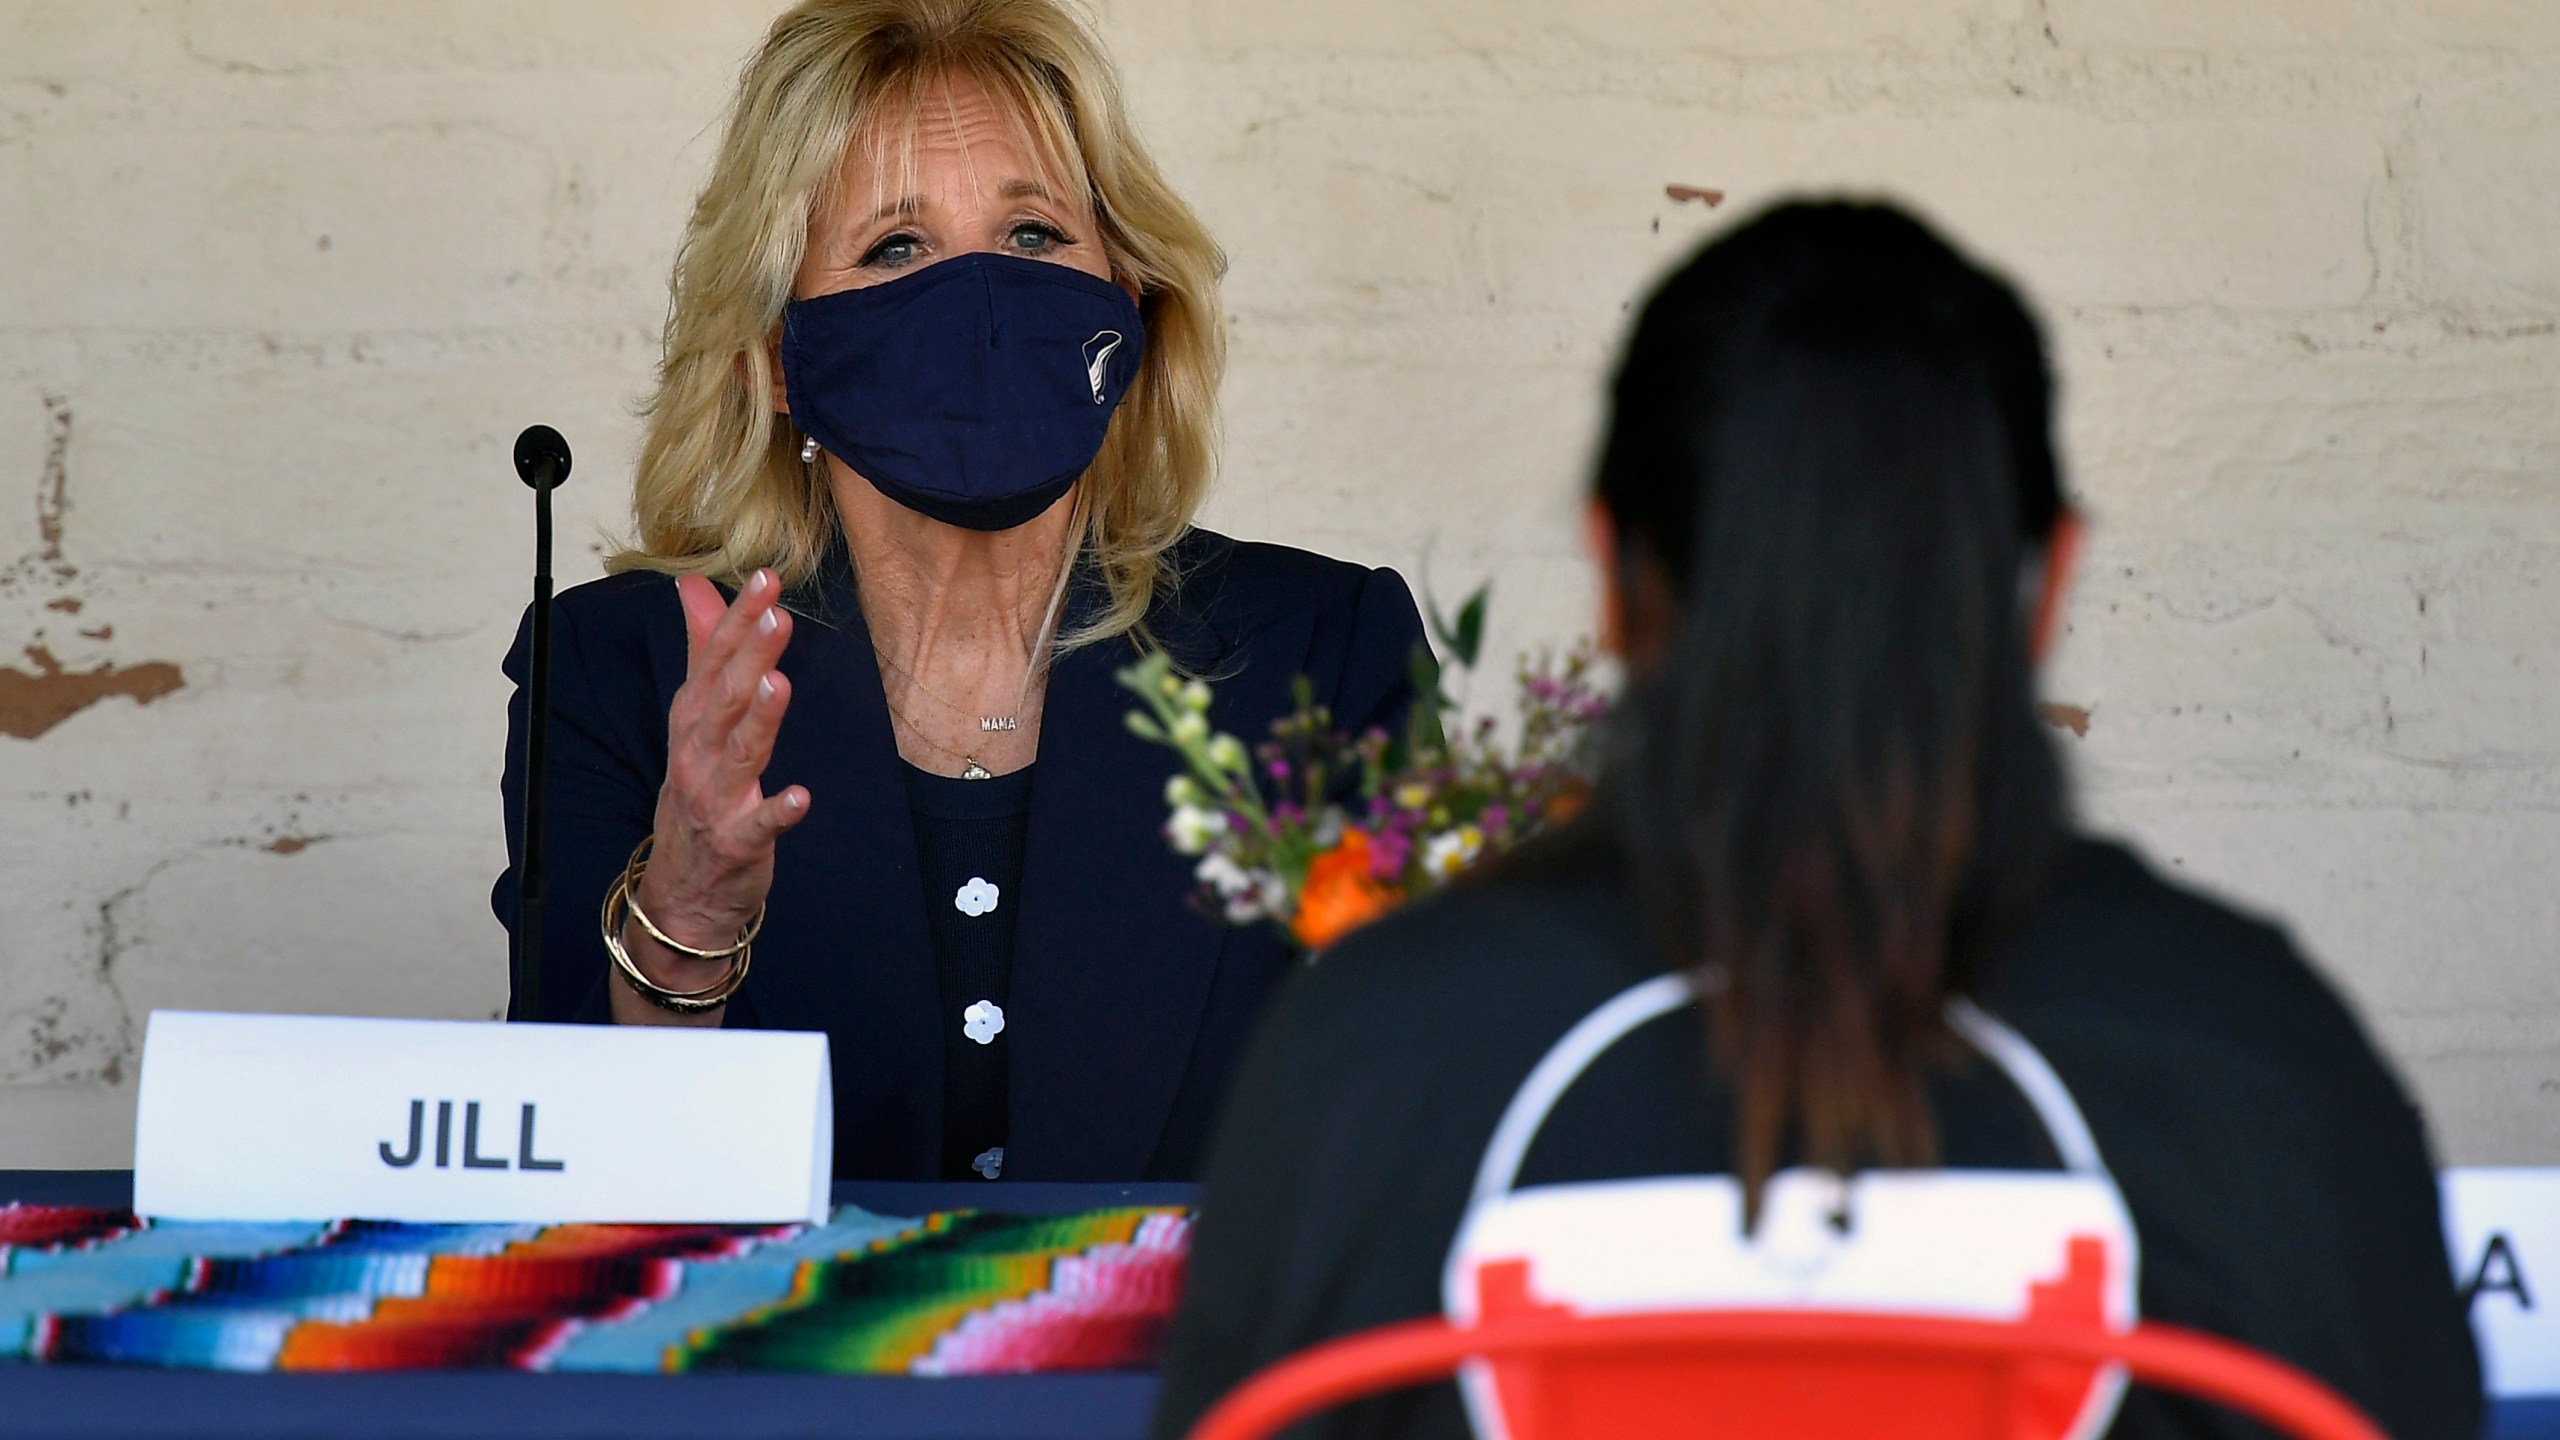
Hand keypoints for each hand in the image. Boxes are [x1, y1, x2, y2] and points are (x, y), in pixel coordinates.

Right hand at [630, 570, 810, 981]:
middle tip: (776, 615)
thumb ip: (703, 650)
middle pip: (725, 698)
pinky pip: (759, 826)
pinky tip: (800, 797)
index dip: (739, 619)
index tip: (767, 577)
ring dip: (758, 720)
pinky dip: (778, 812)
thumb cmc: (695, 791)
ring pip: (739, 753)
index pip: (715, 659)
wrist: (681, 890)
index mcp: (693, 719)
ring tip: (777, 683)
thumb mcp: (693, 719)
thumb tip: (694, 585)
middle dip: (749, 656)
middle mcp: (699, 753)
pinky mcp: (738, 843)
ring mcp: (716, 799)